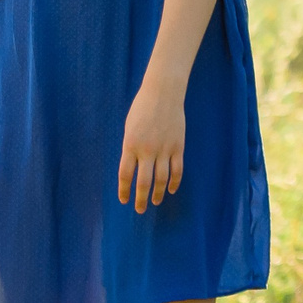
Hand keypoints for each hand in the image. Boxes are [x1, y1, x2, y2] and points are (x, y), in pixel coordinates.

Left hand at [117, 81, 184, 210]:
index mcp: (131, 144)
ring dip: (157, 194)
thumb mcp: (129, 127)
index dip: (124, 190)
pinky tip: (170, 190)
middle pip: (144, 182)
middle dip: (141, 199)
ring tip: (155, 201)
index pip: (125, 174)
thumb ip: (130, 148)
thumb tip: (133, 168)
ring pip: (162, 180)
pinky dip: (174, 183)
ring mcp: (164, 149)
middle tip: (140, 209)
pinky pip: (177, 170)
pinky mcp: (178, 147)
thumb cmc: (142, 108)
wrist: (163, 93)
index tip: (124, 200)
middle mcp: (147, 150)